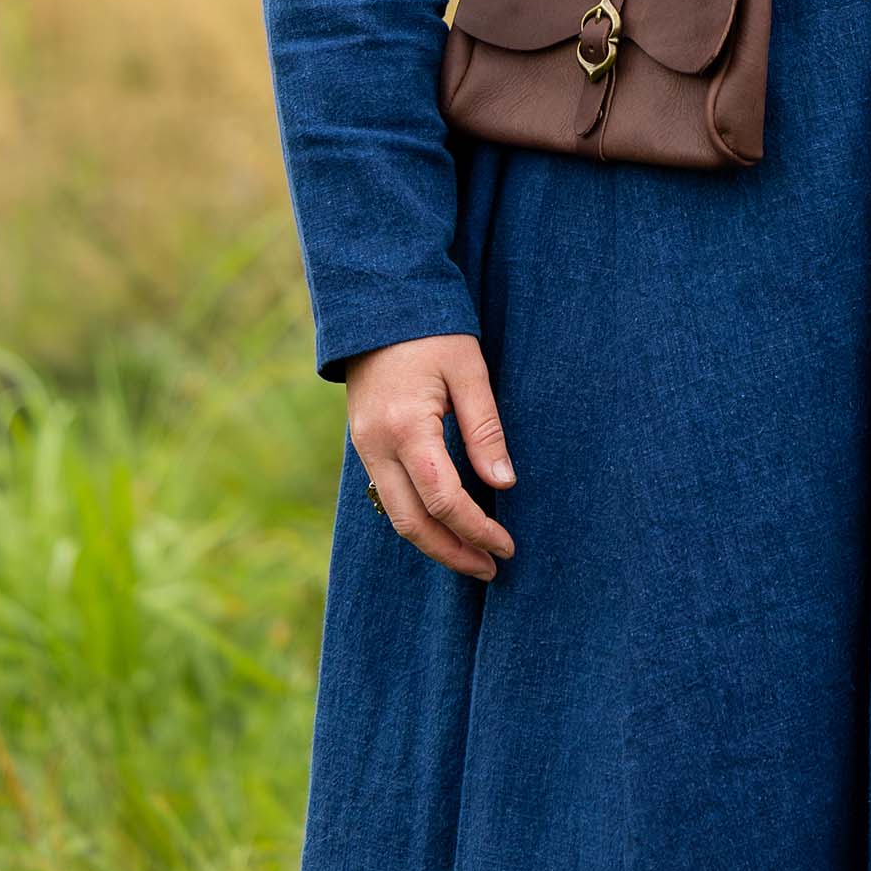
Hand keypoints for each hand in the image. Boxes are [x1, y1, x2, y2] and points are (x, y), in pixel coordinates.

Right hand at [345, 332, 517, 580]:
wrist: (378, 302)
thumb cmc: (432, 329)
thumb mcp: (468, 370)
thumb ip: (485, 430)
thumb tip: (505, 486)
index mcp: (406, 426)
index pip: (443, 499)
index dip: (476, 529)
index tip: (507, 545)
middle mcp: (377, 446)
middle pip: (412, 523)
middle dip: (453, 552)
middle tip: (492, 567)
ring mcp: (363, 447)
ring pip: (396, 515)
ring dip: (434, 542)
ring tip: (474, 557)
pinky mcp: (363, 444)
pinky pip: (388, 495)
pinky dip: (417, 518)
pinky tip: (446, 524)